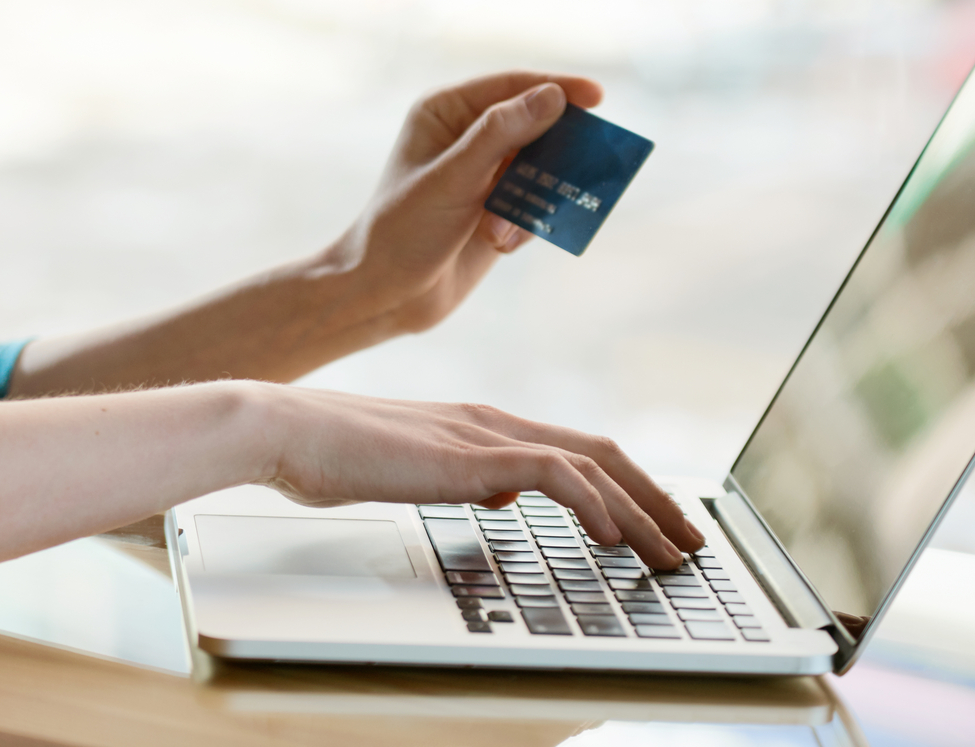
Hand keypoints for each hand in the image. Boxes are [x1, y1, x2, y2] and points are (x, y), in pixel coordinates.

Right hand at [251, 384, 704, 567]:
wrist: (283, 429)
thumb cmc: (328, 452)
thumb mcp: (410, 469)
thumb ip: (462, 476)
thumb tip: (503, 492)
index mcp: (478, 425)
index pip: (574, 449)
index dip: (625, 486)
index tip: (655, 524)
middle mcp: (492, 420)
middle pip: (601, 451)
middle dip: (655, 498)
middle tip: (691, 542)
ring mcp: (482, 432)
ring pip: (592, 462)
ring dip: (642, 511)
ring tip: (671, 553)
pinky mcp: (469, 452)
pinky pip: (556, 474)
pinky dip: (596, 503)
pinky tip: (615, 535)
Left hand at [324, 71, 602, 334]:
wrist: (385, 295)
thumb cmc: (402, 230)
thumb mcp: (452, 179)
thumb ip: (500, 135)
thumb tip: (553, 95)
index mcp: (446, 111)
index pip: (512, 87)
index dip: (556, 88)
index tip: (597, 98)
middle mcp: (468, 135)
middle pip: (538, 126)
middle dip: (552, 156)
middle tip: (575, 173)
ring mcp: (486, 172)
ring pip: (544, 168)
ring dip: (534, 199)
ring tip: (502, 227)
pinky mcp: (500, 207)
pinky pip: (539, 202)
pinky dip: (527, 223)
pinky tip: (500, 243)